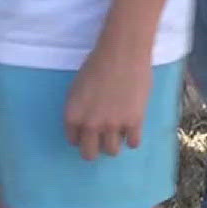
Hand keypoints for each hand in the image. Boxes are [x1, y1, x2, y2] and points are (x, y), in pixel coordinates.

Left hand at [64, 38, 152, 160]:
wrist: (121, 54)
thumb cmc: (96, 66)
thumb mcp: (76, 90)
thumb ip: (79, 110)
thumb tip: (85, 125)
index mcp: (72, 117)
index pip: (74, 141)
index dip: (81, 137)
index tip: (88, 132)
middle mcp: (90, 125)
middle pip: (90, 153)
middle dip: (94, 148)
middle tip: (101, 141)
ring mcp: (113, 126)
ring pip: (112, 151)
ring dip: (114, 144)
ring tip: (117, 132)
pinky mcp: (134, 122)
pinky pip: (133, 143)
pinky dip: (132, 139)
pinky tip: (132, 130)